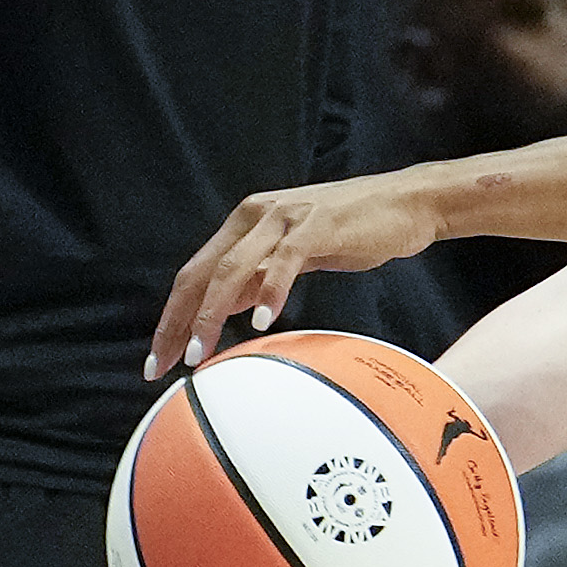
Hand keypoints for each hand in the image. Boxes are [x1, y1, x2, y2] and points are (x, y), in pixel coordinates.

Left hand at [151, 172, 446, 375]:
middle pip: (202, 273)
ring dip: (211, 314)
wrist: (405, 203)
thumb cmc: (352, 230)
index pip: (195, 274)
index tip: (161, 357)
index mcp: (246, 224)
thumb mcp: (295, 255)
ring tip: (201, 353)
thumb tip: (227, 308)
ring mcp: (285, 218)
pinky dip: (271, 293)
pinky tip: (263, 324)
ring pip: (233, 268)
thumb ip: (260, 276)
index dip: (172, 316)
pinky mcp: (317, 225)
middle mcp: (256, 216)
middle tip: (167, 363)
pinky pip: (285, 261)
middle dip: (178, 321)